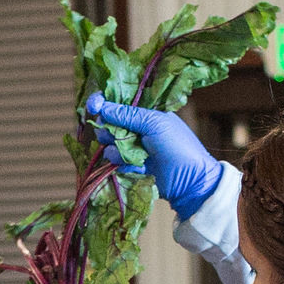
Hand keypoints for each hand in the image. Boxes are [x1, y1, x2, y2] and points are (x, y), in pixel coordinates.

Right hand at [83, 99, 222, 215]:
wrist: (189, 180)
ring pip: (107, 143)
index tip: (93, 106)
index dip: (103, 102)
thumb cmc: (178, 146)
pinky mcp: (130, 165)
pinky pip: (113, 161)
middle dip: (108, 129)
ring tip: (134, 155)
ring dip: (116, 150)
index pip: (118, 102)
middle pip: (107, 123)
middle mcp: (136, 127)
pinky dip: (121, 163)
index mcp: (145, 112)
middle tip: (118, 136)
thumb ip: (128, 115)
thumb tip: (101, 107)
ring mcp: (132, 146)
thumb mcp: (155, 123)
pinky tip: (137, 166)